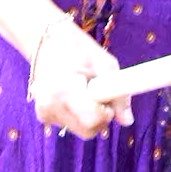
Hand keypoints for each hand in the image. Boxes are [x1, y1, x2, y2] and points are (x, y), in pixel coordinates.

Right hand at [28, 14, 132, 138]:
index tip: (108, 98)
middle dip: (100, 118)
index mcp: (65, 90)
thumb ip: (118, 94)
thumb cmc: (79, 48)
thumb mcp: (105, 64)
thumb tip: (127, 121)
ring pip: (80, 130)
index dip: (107, 112)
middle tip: (101, 94)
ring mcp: (44, 113)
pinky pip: (70, 124)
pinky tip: (74, 96)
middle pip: (87, 131)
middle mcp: (50, 106)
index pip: (93, 120)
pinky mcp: (43, 116)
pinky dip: (78, 115)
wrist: (46, 40)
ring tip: (85, 90)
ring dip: (89, 116)